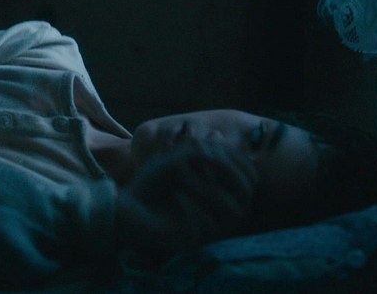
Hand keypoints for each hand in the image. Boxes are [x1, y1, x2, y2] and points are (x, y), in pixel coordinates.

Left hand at [115, 140, 258, 262]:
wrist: (126, 209)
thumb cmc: (152, 183)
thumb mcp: (174, 161)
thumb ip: (198, 150)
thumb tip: (216, 135)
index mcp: (222, 192)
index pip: (249, 177)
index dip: (236, 159)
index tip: (209, 146)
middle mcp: (221, 212)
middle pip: (246, 192)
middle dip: (226, 169)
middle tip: (199, 157)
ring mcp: (210, 228)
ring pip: (234, 210)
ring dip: (209, 187)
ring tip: (181, 173)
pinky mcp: (194, 241)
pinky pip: (207, 224)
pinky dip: (192, 205)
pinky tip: (176, 195)